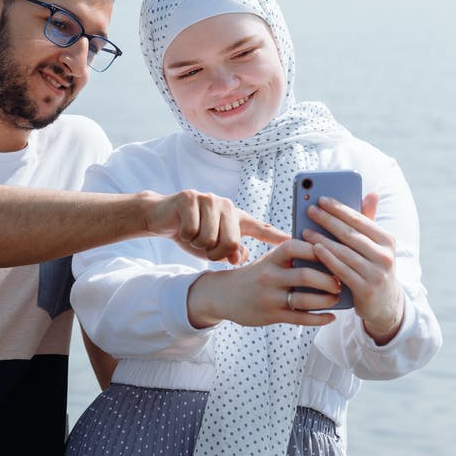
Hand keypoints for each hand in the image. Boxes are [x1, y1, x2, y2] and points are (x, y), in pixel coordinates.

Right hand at [145, 190, 288, 264]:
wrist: (160, 217)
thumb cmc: (191, 232)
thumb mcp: (213, 247)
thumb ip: (230, 252)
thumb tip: (241, 256)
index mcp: (236, 216)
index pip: (261, 227)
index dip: (277, 236)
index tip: (295, 242)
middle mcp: (226, 205)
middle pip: (231, 242)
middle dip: (215, 253)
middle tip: (204, 248)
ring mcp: (208, 199)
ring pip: (210, 238)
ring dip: (198, 245)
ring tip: (193, 236)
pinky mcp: (189, 198)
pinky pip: (192, 230)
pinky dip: (185, 236)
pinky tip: (181, 228)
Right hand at [186, 240, 340, 328]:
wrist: (223, 295)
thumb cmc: (255, 275)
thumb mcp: (268, 260)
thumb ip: (292, 256)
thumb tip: (328, 251)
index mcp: (271, 258)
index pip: (296, 247)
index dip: (317, 249)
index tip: (334, 252)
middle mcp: (270, 276)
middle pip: (305, 275)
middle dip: (329, 279)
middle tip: (341, 281)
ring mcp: (270, 297)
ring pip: (305, 300)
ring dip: (327, 300)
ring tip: (336, 298)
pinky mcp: (272, 315)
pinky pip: (300, 319)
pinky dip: (320, 319)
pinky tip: (331, 316)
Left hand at [301, 193, 405, 344]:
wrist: (385, 305)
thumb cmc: (373, 267)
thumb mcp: (376, 245)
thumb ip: (369, 221)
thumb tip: (371, 193)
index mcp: (387, 240)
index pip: (360, 220)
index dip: (340, 209)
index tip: (321, 199)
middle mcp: (385, 256)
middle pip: (350, 234)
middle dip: (328, 220)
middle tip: (310, 210)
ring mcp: (376, 274)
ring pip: (344, 252)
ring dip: (323, 239)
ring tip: (305, 230)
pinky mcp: (366, 289)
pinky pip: (342, 270)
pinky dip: (327, 258)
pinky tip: (314, 249)